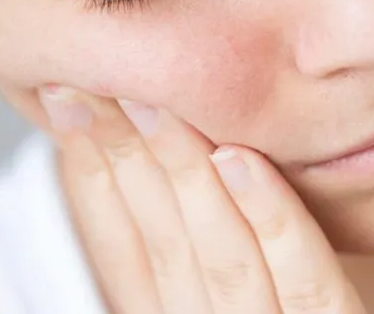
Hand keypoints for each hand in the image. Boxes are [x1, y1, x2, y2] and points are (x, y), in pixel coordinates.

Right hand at [40, 86, 366, 313]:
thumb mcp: (218, 306)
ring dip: (183, 177)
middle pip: (161, 247)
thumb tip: (149, 180)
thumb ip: (189, 266)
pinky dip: (273, 220)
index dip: (92, 179)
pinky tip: (243, 161)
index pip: (127, 253)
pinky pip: (304, 285)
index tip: (69, 105)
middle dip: (123, 162)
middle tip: (93, 82)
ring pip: (219, 257)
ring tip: (154, 107)